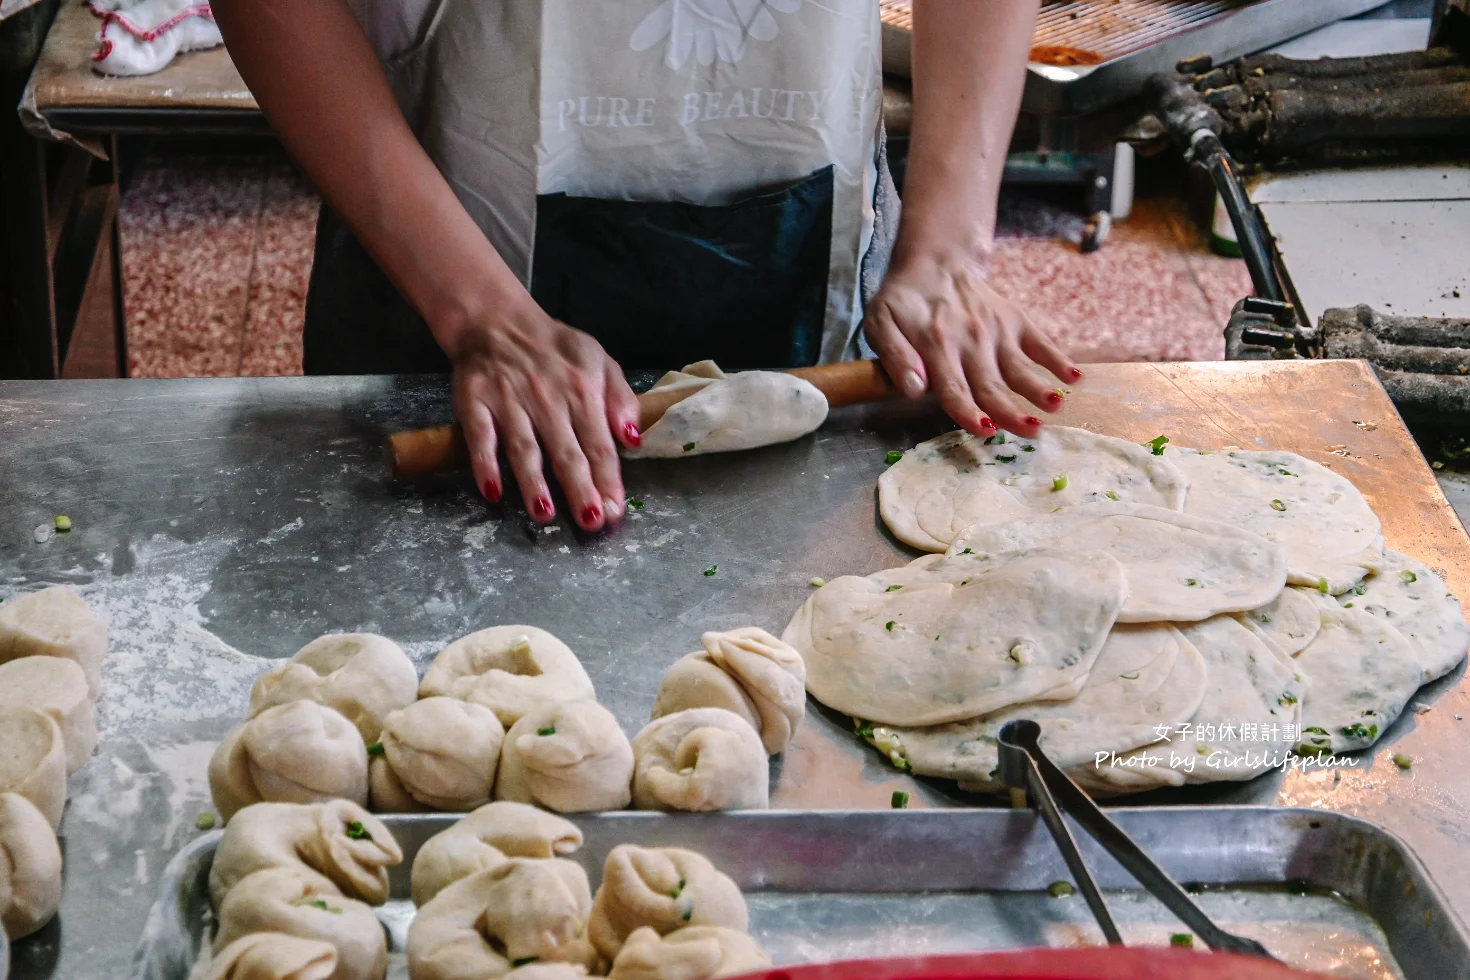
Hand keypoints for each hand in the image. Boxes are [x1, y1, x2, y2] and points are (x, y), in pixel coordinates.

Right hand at [447, 300, 640, 531]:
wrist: (498, 321)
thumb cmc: (555, 349)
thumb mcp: (600, 360)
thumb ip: (621, 399)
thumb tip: (633, 440)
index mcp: (583, 391)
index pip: (599, 444)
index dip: (608, 479)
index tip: (614, 509)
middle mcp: (547, 398)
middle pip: (566, 452)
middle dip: (579, 489)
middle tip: (590, 521)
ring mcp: (509, 401)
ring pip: (524, 448)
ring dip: (533, 483)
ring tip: (544, 514)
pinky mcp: (475, 401)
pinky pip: (480, 437)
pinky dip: (484, 464)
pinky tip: (492, 491)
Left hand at [863, 247, 1081, 437]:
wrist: (935, 264)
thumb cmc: (903, 304)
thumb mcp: (880, 324)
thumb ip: (895, 357)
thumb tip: (914, 390)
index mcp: (936, 346)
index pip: (954, 387)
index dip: (969, 411)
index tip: (985, 429)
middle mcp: (970, 340)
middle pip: (991, 384)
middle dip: (1011, 410)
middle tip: (1030, 432)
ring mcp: (996, 330)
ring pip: (1019, 367)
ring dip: (1039, 387)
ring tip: (1056, 406)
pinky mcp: (1014, 321)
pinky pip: (1040, 342)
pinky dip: (1058, 359)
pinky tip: (1075, 377)